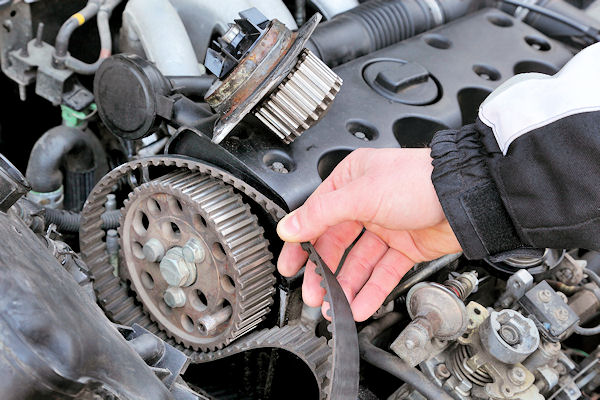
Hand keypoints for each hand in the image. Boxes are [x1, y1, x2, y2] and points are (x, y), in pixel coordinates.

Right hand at [276, 148, 460, 320]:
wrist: (466, 197)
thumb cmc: (419, 180)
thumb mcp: (361, 194)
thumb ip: (321, 214)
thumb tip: (289, 227)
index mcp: (351, 181)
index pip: (316, 216)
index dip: (301, 243)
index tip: (290, 265)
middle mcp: (366, 203)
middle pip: (336, 244)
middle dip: (324, 272)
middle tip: (314, 294)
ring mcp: (386, 226)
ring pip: (359, 263)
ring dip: (346, 286)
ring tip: (336, 307)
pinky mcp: (405, 247)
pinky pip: (382, 272)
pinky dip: (371, 290)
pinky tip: (360, 305)